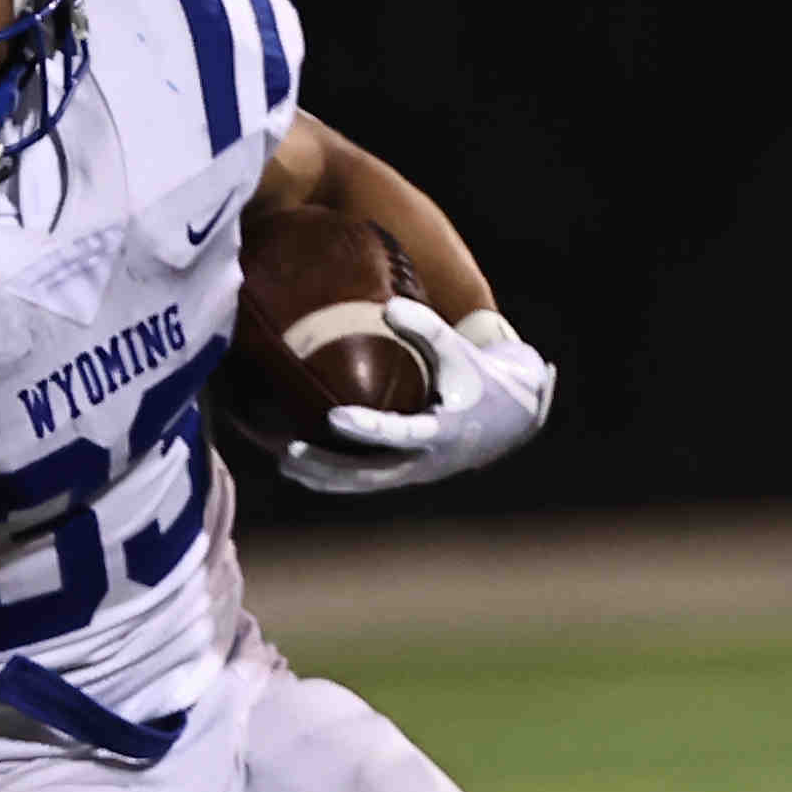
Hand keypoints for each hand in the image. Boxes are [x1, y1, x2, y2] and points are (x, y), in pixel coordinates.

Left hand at [275, 303, 554, 495]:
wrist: (509, 421)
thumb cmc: (480, 378)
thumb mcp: (460, 352)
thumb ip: (427, 329)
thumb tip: (388, 307)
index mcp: (443, 432)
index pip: (401, 434)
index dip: (369, 428)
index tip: (334, 416)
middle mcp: (425, 461)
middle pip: (370, 474)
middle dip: (328, 466)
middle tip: (288, 451)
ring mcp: (412, 474)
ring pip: (362, 484)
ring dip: (322, 477)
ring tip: (282, 460)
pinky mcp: (403, 475)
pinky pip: (363, 481)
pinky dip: (332, 477)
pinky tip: (297, 465)